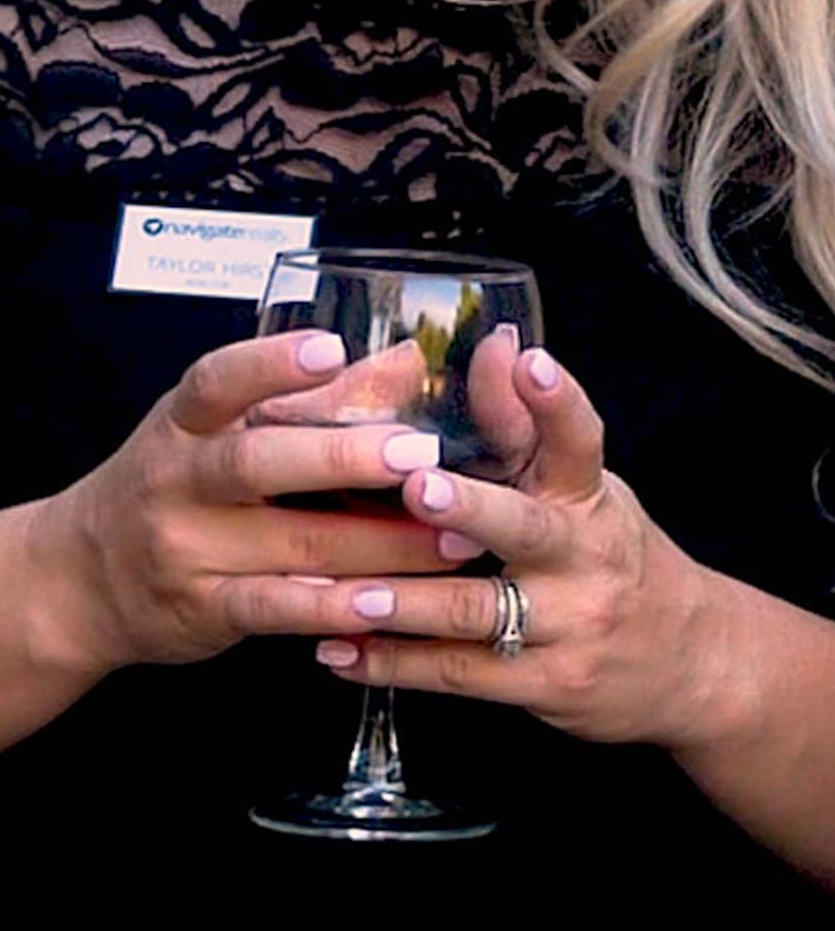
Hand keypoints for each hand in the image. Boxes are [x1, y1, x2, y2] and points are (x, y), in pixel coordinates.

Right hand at [48, 330, 467, 675]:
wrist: (82, 577)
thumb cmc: (173, 482)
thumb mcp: (218, 429)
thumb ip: (310, 397)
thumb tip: (406, 361)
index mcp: (183, 422)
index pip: (216, 381)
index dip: (270, 362)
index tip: (330, 347)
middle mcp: (177, 479)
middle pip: (259, 463)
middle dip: (345, 458)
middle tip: (422, 454)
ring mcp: (187, 549)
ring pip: (290, 543)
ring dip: (377, 544)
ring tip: (449, 539)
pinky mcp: (203, 610)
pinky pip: (277, 609)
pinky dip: (334, 608)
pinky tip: (387, 604)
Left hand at [314, 347, 726, 751]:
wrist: (691, 663)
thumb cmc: (607, 553)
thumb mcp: (578, 487)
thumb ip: (524, 425)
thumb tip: (492, 344)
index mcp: (588, 495)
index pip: (579, 438)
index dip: (555, 399)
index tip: (529, 361)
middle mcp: (583, 555)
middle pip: (525, 527)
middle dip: (468, 508)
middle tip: (416, 486)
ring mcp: (567, 626)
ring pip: (477, 611)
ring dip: (403, 604)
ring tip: (341, 593)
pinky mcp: (546, 686)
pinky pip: (460, 674)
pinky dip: (394, 664)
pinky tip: (338, 652)